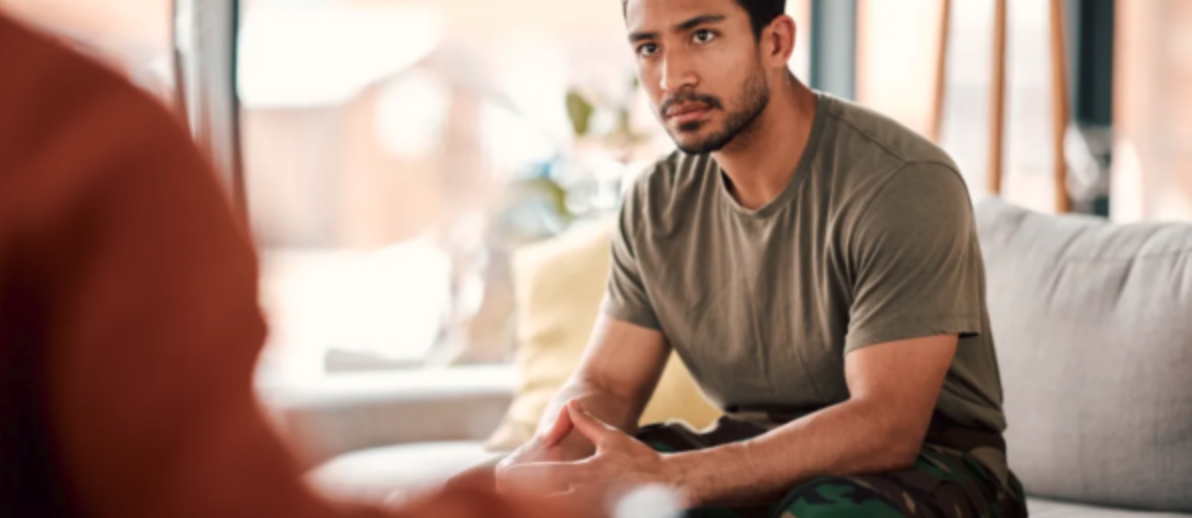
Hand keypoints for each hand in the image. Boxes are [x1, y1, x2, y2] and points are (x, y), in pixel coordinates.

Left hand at [500, 400, 673, 508]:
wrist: (670, 484)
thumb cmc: (640, 461)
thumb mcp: (612, 438)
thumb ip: (587, 423)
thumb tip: (572, 404)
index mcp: (583, 472)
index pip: (543, 475)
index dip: (520, 476)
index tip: (505, 473)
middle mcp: (583, 494)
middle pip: (542, 499)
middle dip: (521, 497)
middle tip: (505, 492)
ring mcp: (592, 509)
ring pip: (555, 510)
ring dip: (539, 506)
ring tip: (520, 503)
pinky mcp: (601, 516)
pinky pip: (574, 516)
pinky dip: (562, 512)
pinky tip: (549, 508)